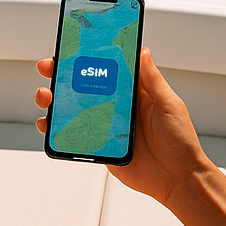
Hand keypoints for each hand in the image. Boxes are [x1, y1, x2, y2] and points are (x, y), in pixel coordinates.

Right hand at [35, 49, 209, 206]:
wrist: (177, 178)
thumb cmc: (180, 141)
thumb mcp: (169, 103)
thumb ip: (153, 79)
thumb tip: (141, 51)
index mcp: (133, 91)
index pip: (106, 67)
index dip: (87, 57)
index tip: (70, 47)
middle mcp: (117, 106)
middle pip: (83, 85)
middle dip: (61, 74)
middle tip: (48, 67)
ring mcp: (106, 126)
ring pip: (74, 109)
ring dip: (55, 100)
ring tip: (46, 96)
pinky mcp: (100, 145)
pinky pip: (74, 135)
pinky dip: (57, 129)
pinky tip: (49, 124)